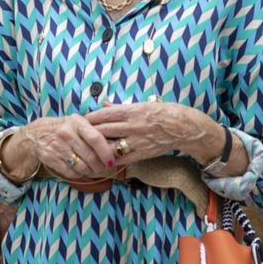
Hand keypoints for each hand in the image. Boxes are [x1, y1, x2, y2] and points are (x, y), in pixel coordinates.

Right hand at [20, 115, 116, 178]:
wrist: (36, 134)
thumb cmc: (64, 128)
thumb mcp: (77, 122)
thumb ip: (94, 131)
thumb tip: (115, 146)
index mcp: (77, 122)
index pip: (96, 138)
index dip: (106, 152)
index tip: (112, 161)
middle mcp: (67, 134)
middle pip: (90, 156)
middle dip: (100, 167)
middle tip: (105, 169)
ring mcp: (58, 147)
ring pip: (82, 167)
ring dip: (91, 172)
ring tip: (94, 171)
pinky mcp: (51, 158)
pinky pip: (71, 172)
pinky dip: (79, 175)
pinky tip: (82, 171)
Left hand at [85, 101, 212, 163]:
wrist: (184, 127)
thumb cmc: (165, 112)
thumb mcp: (144, 104)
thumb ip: (121, 107)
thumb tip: (104, 104)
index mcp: (133, 111)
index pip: (106, 114)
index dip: (92, 117)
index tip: (82, 119)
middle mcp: (133, 125)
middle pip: (105, 129)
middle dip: (90, 131)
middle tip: (78, 133)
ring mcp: (138, 140)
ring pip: (111, 144)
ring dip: (97, 146)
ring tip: (86, 147)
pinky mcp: (143, 153)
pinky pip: (123, 158)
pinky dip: (111, 159)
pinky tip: (102, 160)